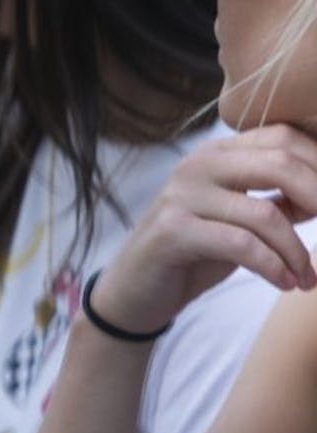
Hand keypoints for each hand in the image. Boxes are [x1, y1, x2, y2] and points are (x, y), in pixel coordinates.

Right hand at [90, 125, 316, 335]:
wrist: (133, 295)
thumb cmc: (190, 257)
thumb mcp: (239, 225)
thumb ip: (277, 205)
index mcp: (216, 154)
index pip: (282, 137)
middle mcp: (196, 165)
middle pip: (280, 164)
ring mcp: (181, 196)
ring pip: (264, 214)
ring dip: (296, 252)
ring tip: (306, 278)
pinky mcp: (172, 231)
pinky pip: (241, 245)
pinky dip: (272, 267)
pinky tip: (284, 283)